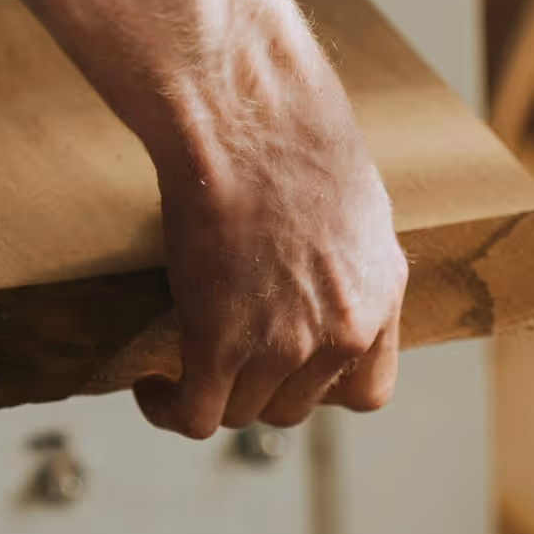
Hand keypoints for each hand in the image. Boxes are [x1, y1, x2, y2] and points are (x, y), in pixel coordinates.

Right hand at [25, 0, 408, 436]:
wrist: (249, 117)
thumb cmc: (292, 130)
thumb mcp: (352, 200)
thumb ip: (344, 256)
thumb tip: (315, 269)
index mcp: (380, 294)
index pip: (366, 392)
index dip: (321, 389)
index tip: (287, 369)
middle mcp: (342, 330)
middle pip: (293, 406)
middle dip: (256, 386)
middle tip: (220, 355)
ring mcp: (284, 345)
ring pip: (241, 411)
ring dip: (208, 395)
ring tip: (179, 369)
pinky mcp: (221, 343)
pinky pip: (193, 415)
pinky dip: (168, 408)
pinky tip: (152, 386)